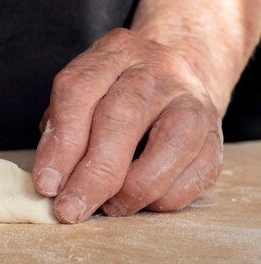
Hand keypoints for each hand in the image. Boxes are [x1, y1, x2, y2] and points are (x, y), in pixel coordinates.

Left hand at [33, 28, 222, 222]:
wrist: (181, 75)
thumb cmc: (115, 94)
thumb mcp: (81, 97)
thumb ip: (61, 131)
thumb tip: (51, 181)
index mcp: (113, 53)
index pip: (79, 92)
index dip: (61, 143)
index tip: (47, 185)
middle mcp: (155, 70)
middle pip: (123, 117)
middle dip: (94, 173)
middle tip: (71, 210)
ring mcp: (192, 100)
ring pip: (169, 143)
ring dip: (132, 189)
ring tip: (108, 208)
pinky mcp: (217, 134)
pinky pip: (197, 171)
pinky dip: (164, 197)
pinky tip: (141, 202)